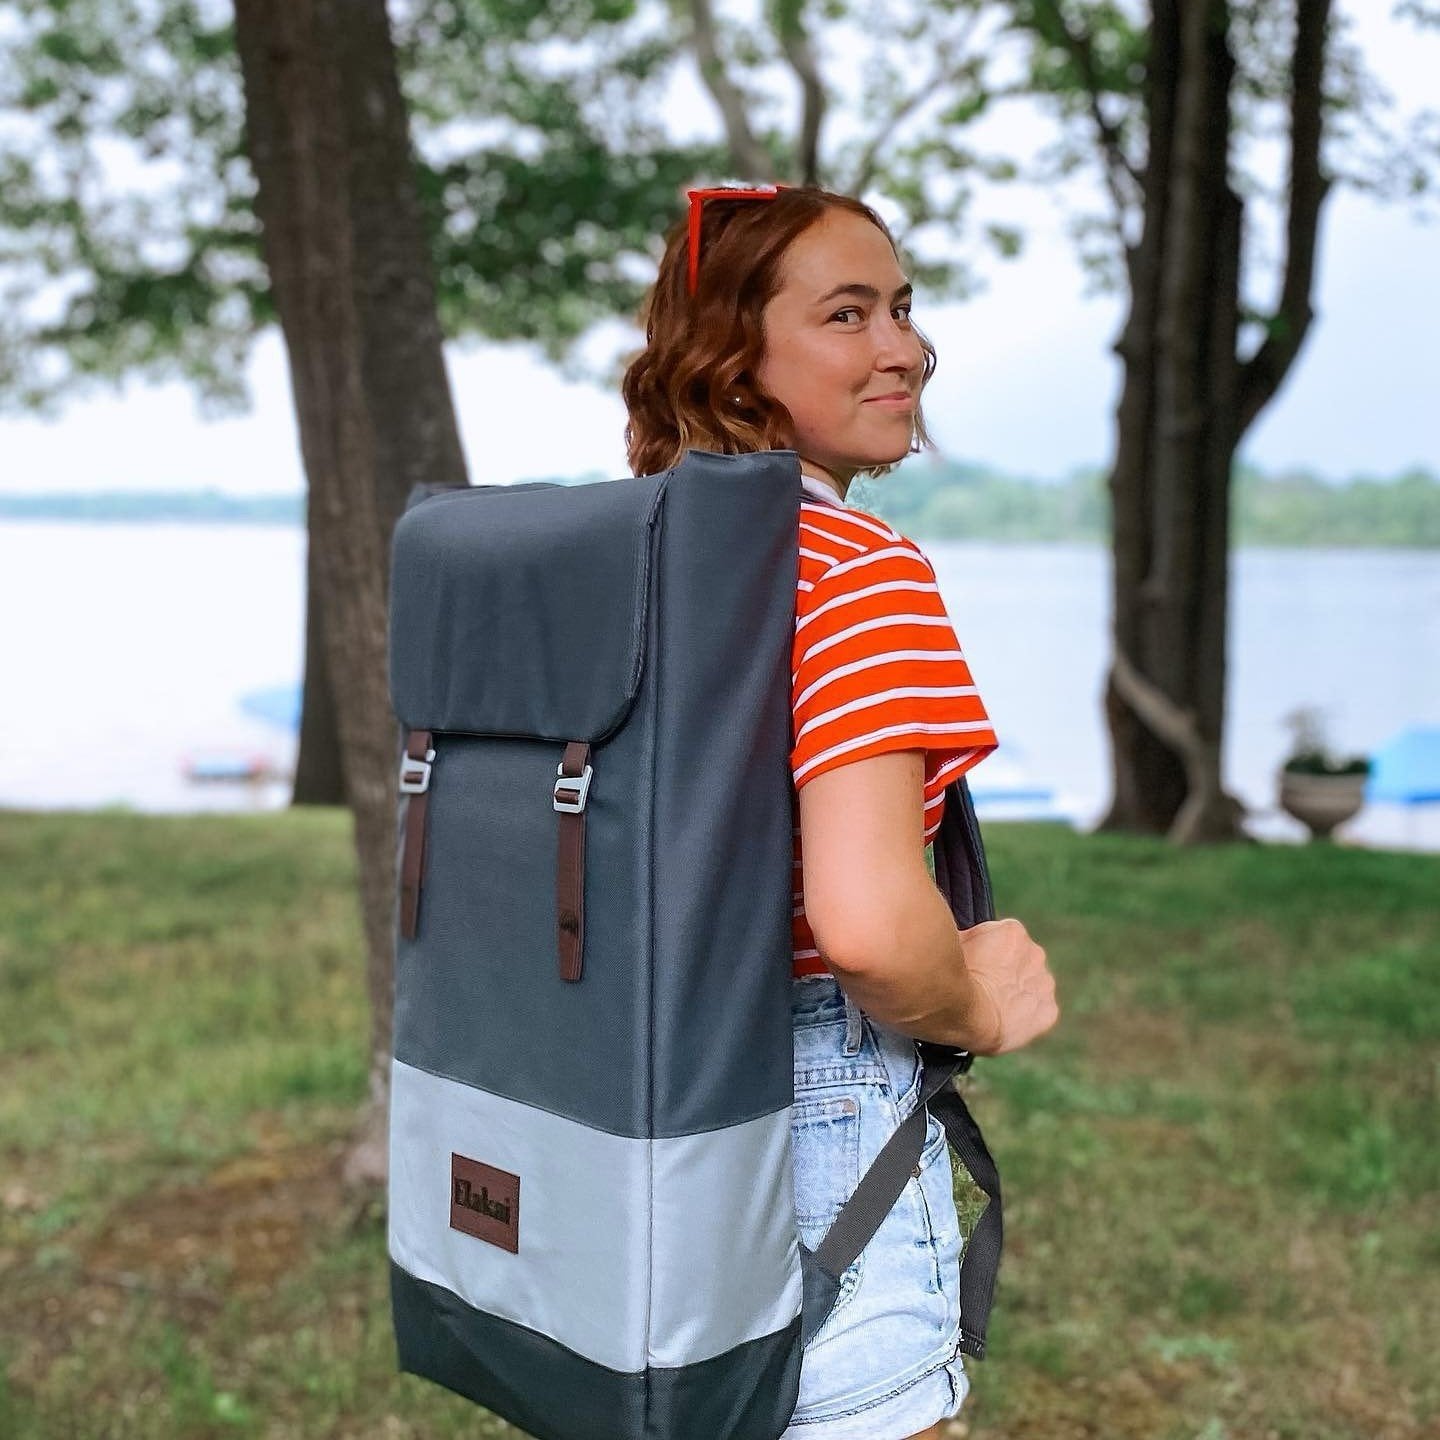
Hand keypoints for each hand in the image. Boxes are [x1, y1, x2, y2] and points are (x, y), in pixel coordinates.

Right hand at [956, 917, 1059, 1054]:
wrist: (963, 1011)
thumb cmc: (951, 976)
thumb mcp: (952, 944)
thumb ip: (967, 939)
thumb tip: (962, 940)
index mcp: (1012, 932)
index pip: (1003, 939)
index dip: (987, 955)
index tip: (975, 968)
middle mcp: (1034, 953)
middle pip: (1021, 962)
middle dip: (1005, 973)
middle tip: (982, 988)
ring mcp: (1044, 983)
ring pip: (1032, 986)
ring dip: (1018, 994)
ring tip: (992, 1008)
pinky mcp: (1048, 1011)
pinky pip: (1041, 1012)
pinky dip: (1027, 1018)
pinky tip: (1006, 1022)